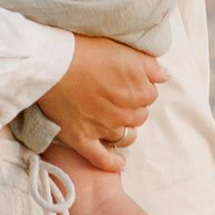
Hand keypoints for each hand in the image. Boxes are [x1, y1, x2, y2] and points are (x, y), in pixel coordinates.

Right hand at [40, 32, 164, 171]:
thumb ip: (149, 65)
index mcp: (139, 91)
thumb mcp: (123, 49)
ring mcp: (104, 128)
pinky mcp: (83, 139)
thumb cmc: (84, 51)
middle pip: (139, 116)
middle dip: (131, 108)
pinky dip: (111, 163)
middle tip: (114, 96)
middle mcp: (125, 113)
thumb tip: (164, 76)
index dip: (138, 88)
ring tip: (111, 120)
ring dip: (122, 129)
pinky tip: (119, 165)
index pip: (150, 95)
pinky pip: (102, 158)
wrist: (50, 63)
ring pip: (125, 137)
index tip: (125, 83)